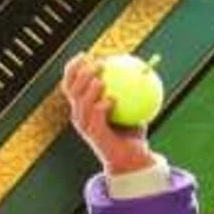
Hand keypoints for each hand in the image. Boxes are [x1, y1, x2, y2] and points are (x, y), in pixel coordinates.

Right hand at [61, 52, 160, 178]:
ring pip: (81, 103)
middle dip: (80, 73)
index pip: (70, 83)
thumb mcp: (131, 107)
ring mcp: (85, 127)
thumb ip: (131, 89)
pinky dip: (102, 107)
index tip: (86, 54)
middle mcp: (79, 115)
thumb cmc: (131, 132)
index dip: (73, 67)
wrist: (131, 159)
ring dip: (89, 89)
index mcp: (82, 107)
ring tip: (101, 79)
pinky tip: (112, 100)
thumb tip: (143, 67)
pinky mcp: (95, 136)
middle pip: (71, 89)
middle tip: (96, 63)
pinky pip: (96, 118)